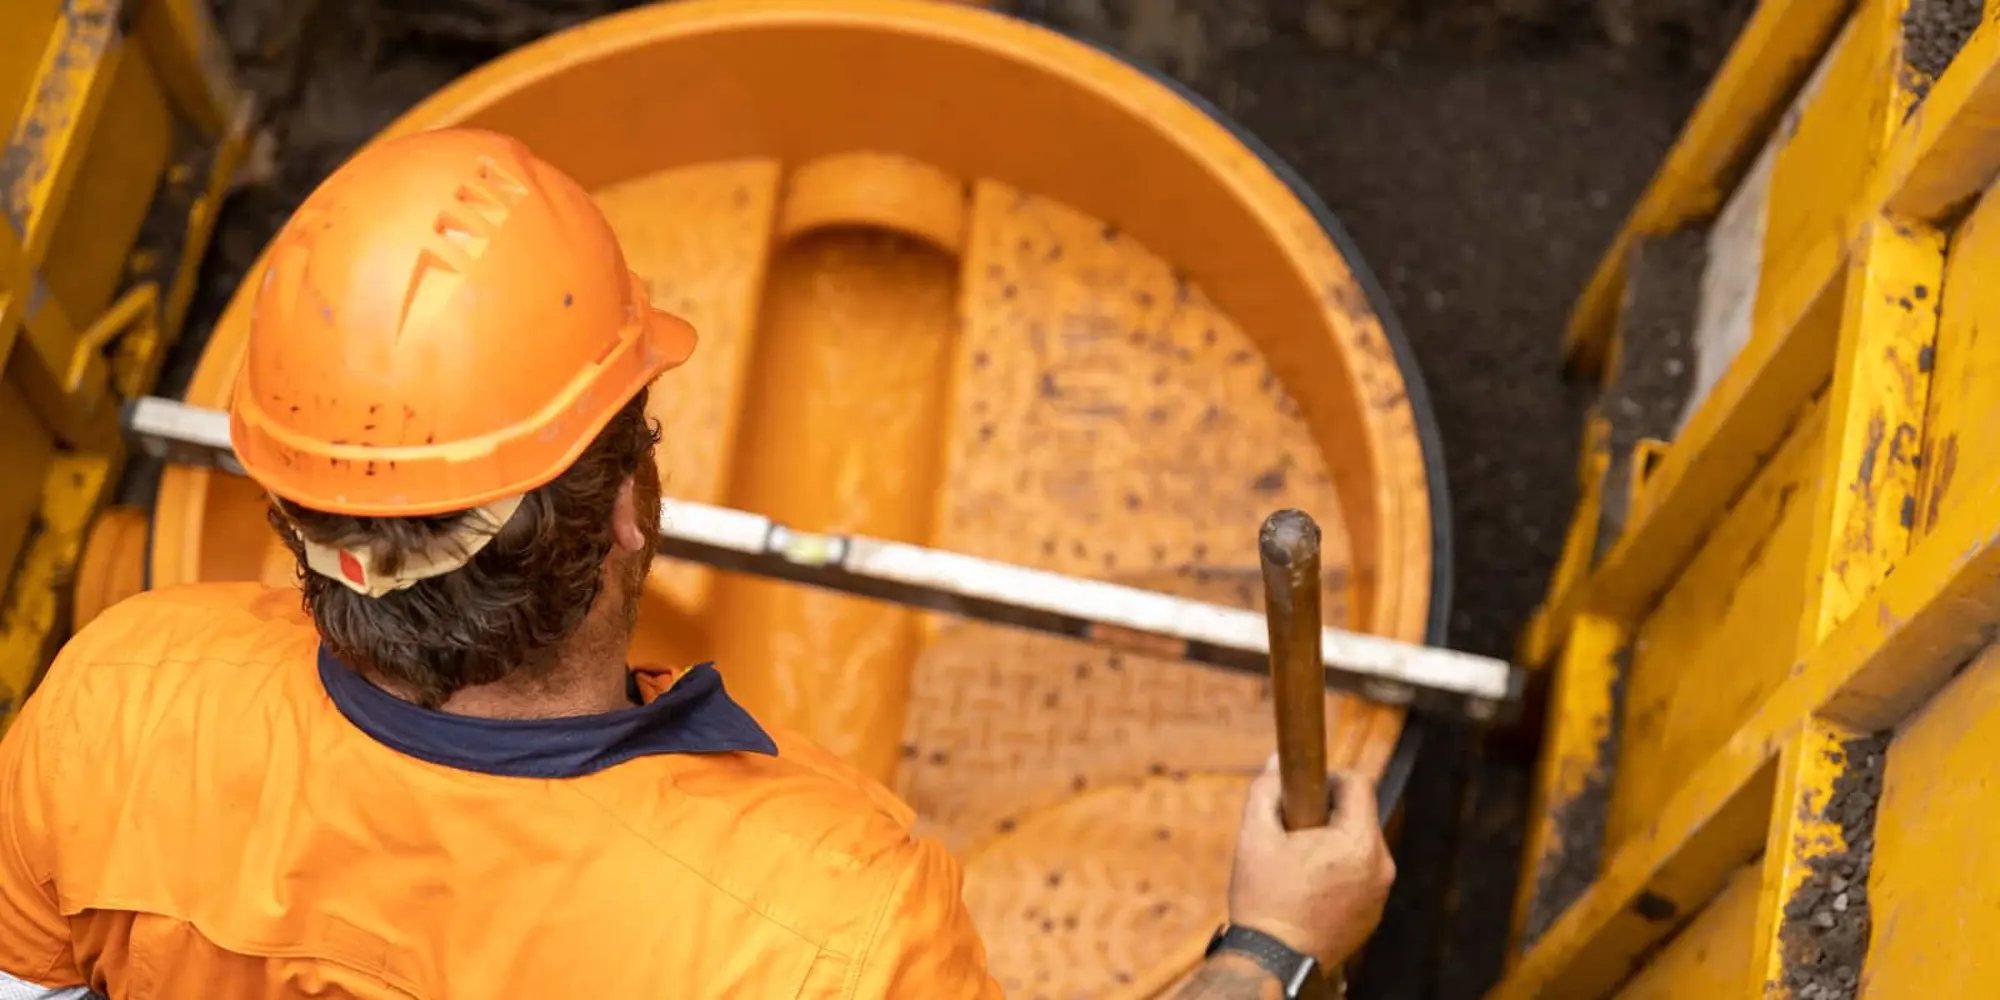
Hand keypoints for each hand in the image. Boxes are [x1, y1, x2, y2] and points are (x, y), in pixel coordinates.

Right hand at [1224, 754, 1395, 966]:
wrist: (1274, 961)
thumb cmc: (1265, 899)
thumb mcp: (1254, 836)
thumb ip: (1266, 791)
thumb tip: (1277, 763)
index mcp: (1360, 843)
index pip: (1359, 783)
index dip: (1329, 777)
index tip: (1302, 791)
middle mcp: (1381, 866)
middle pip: (1360, 815)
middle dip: (1327, 815)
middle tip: (1292, 832)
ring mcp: (1380, 894)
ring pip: (1360, 846)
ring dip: (1333, 844)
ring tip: (1297, 863)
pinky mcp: (1374, 914)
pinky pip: (1361, 876)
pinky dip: (1339, 872)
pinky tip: (1308, 887)